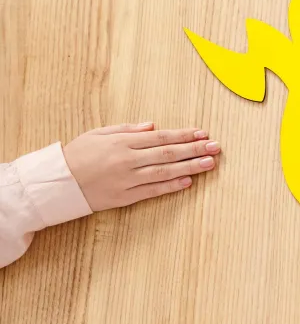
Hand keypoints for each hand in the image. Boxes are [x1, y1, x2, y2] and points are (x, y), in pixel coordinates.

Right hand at [62, 122, 219, 210]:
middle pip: (168, 153)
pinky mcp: (125, 197)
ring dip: (190, 167)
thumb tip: (153, 126)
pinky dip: (171, 186)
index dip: (184, 135)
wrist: (58, 182)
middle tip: (216, 147)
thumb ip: (127, 129)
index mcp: (122, 141)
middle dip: (195, 149)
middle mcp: (127, 160)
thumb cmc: (78, 154)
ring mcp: (127, 180)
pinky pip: (153, 191)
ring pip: (164, 172)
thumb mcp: (98, 133)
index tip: (202, 133)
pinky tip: (188, 182)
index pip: (160, 137)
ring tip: (210, 163)